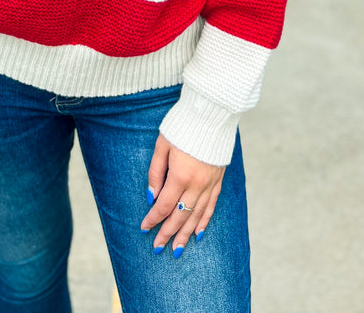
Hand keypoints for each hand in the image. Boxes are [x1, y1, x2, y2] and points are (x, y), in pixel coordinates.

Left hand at [139, 134, 224, 255]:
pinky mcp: (219, 180)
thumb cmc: (182, 126)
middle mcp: (197, 184)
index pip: (163, 205)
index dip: (153, 219)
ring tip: (177, 249)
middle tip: (158, 247)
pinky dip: (204, 221)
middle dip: (167, 233)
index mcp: (180, 175)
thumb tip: (152, 196)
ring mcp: (210, 183)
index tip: (144, 228)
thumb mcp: (162, 145)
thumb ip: (156, 172)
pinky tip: (198, 233)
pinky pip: (211, 206)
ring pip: (197, 216)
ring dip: (186, 234)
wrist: (211, 113)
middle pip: (180, 216)